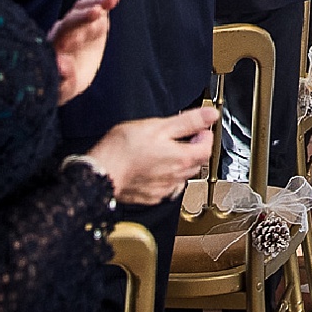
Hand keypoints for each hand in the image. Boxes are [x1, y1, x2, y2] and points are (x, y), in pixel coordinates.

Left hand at [48, 0, 122, 104]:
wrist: (66, 78)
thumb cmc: (61, 85)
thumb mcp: (61, 89)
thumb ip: (62, 78)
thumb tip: (62, 65)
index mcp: (55, 44)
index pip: (66, 29)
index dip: (78, 24)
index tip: (93, 17)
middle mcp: (65, 29)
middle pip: (77, 13)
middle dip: (92, 7)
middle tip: (107, 2)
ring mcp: (78, 22)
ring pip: (87, 5)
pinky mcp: (91, 19)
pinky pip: (99, 4)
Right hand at [86, 105, 218, 205]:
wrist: (101, 173)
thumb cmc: (124, 149)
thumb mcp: (158, 126)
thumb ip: (188, 121)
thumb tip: (210, 115)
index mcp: (182, 158)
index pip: (208, 148)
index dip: (204, 134)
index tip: (197, 127)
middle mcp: (177, 177)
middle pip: (196, 162)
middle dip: (192, 147)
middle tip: (180, 135)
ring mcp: (164, 189)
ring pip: (182, 175)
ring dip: (179, 162)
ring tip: (163, 150)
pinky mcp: (151, 197)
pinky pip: (166, 186)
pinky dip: (164, 176)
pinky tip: (152, 167)